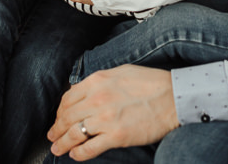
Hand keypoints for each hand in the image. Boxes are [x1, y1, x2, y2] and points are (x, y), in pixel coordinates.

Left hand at [48, 65, 178, 160]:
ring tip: (57, 148)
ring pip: (74, 134)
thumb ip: (100, 81)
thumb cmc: (152, 83)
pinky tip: (75, 155)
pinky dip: (78, 153)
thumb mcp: (121, 72)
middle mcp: (97, 99)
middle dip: (56, 129)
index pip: (68, 98)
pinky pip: (89, 148)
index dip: (60, 111)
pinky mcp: (116, 136)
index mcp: (97, 81)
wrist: (174, 97)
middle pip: (67, 117)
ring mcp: (106, 119)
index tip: (58, 118)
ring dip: (62, 143)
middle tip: (52, 136)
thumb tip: (84, 90)